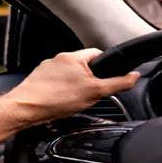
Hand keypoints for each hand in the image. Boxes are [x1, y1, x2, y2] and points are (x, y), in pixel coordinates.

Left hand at [0, 48, 139, 127]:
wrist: (27, 109)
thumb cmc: (57, 99)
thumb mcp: (97, 92)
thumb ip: (119, 83)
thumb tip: (135, 76)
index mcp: (73, 57)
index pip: (98, 53)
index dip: (107, 66)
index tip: (107, 78)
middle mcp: (58, 59)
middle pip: (83, 65)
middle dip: (90, 78)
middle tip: (92, 93)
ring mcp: (46, 69)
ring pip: (69, 74)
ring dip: (75, 84)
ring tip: (75, 99)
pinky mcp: (37, 80)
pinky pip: (56, 82)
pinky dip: (61, 90)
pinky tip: (62, 101)